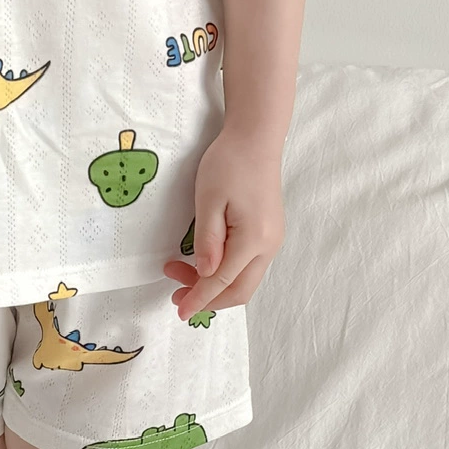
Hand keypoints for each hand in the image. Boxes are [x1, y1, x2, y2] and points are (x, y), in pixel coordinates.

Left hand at [162, 127, 285, 321]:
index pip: (223, 281)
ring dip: (216, 285)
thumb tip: (204, 274)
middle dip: (208, 297)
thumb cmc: (230, 163)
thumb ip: (207, 240)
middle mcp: (269, 245)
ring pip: (245, 279)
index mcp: (253, 239)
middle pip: (240, 290)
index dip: (199, 298)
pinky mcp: (269, 231)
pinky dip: (227, 272)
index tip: (179, 311)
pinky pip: (248, 265)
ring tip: (183, 273)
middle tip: (175, 291)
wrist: (256, 137)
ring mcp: (272, 239)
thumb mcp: (209, 199)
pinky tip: (206, 262)